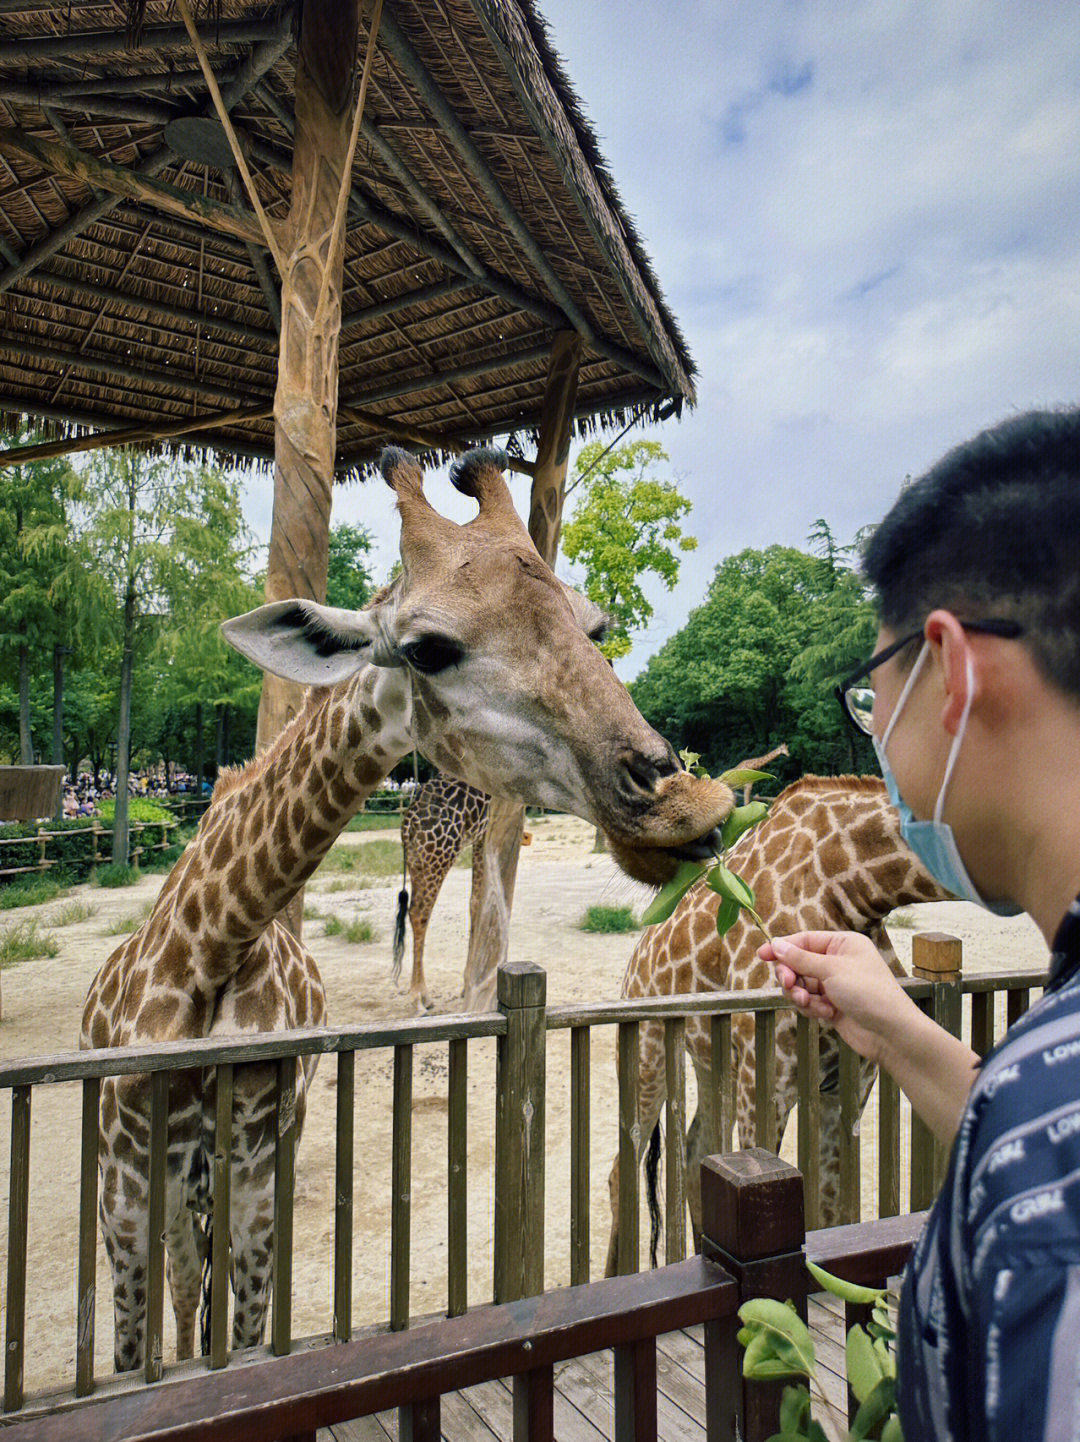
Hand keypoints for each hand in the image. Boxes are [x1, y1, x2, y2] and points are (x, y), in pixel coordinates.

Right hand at [757, 930, 916, 1066]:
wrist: (890, 1033)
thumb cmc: (869, 993)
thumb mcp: (832, 970)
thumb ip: (801, 959)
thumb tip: (775, 944)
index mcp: (843, 944)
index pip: (805, 940)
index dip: (782, 947)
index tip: (762, 955)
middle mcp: (838, 962)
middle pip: (799, 963)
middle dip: (792, 976)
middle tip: (789, 985)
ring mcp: (834, 985)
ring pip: (801, 985)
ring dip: (802, 995)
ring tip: (812, 1004)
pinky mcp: (832, 1005)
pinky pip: (809, 1002)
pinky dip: (812, 1008)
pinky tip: (827, 1014)